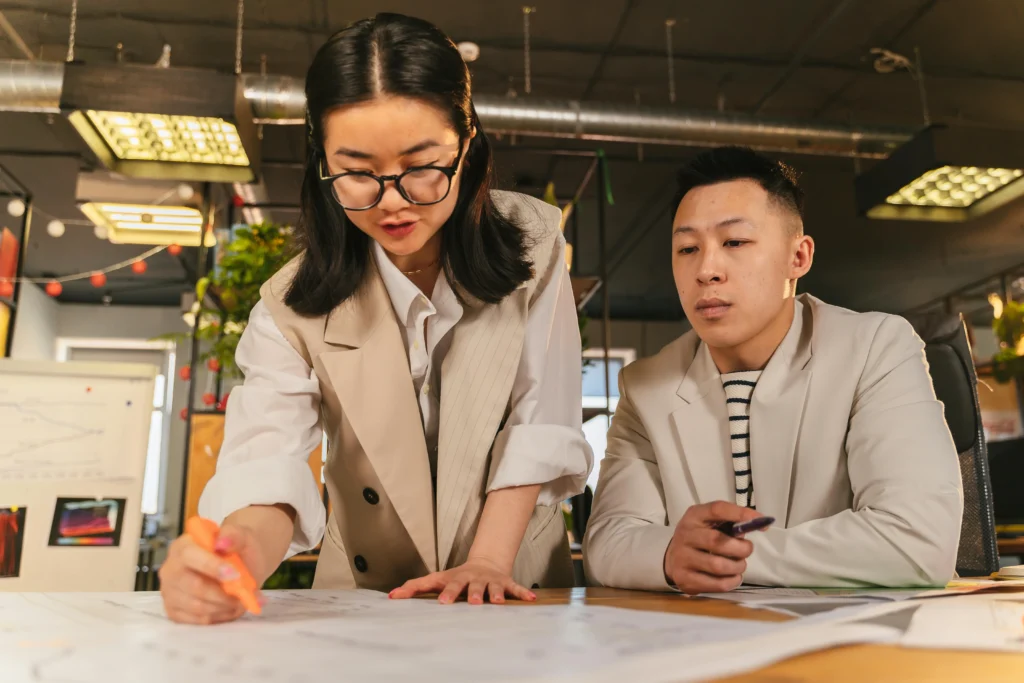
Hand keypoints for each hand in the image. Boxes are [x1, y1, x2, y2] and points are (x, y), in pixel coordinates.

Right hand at [159, 523, 266, 624]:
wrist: (237, 566)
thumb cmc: (236, 550)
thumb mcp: (241, 537)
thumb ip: (233, 535)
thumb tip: (222, 542)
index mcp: (183, 546)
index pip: (190, 556)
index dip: (211, 567)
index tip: (235, 575)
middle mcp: (171, 569)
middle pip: (194, 587)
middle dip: (223, 594)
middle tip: (243, 595)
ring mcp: (169, 591)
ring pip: (196, 607)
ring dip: (223, 608)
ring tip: (240, 602)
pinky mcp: (174, 610)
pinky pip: (195, 621)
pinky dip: (217, 618)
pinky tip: (229, 610)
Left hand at [388, 557, 536, 604]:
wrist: (486, 563)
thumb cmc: (457, 577)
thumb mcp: (437, 578)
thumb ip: (415, 586)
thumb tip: (390, 595)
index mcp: (457, 578)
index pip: (450, 585)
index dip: (447, 593)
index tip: (442, 603)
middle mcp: (474, 578)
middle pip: (472, 586)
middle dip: (472, 593)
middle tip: (473, 603)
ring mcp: (491, 580)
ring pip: (494, 588)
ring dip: (496, 594)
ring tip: (498, 602)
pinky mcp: (505, 583)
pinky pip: (515, 588)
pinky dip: (523, 593)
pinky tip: (531, 599)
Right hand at [663, 501, 763, 595]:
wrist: (673, 559)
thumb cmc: (700, 538)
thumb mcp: (710, 524)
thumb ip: (730, 523)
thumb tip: (759, 524)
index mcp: (694, 516)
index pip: (717, 509)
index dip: (740, 513)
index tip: (761, 520)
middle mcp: (685, 535)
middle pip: (718, 541)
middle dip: (741, 548)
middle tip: (746, 550)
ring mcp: (682, 558)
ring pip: (718, 566)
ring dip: (737, 567)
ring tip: (739, 565)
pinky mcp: (685, 579)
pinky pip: (716, 584)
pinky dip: (732, 581)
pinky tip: (732, 577)